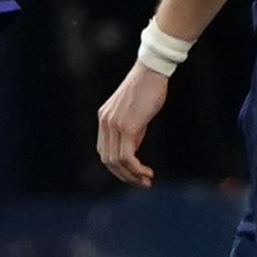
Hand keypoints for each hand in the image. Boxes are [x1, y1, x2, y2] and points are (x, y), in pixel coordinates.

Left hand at [95, 63, 169, 186]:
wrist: (152, 72)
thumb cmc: (148, 90)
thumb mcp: (135, 114)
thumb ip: (130, 132)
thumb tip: (131, 154)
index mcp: (104, 119)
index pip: (104, 152)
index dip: (117, 167)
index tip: (133, 174)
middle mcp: (105, 123)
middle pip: (108, 160)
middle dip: (124, 176)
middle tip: (142, 183)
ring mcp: (114, 125)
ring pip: (116, 161)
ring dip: (131, 176)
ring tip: (146, 180)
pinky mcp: (126, 127)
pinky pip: (127, 156)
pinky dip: (136, 169)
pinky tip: (147, 172)